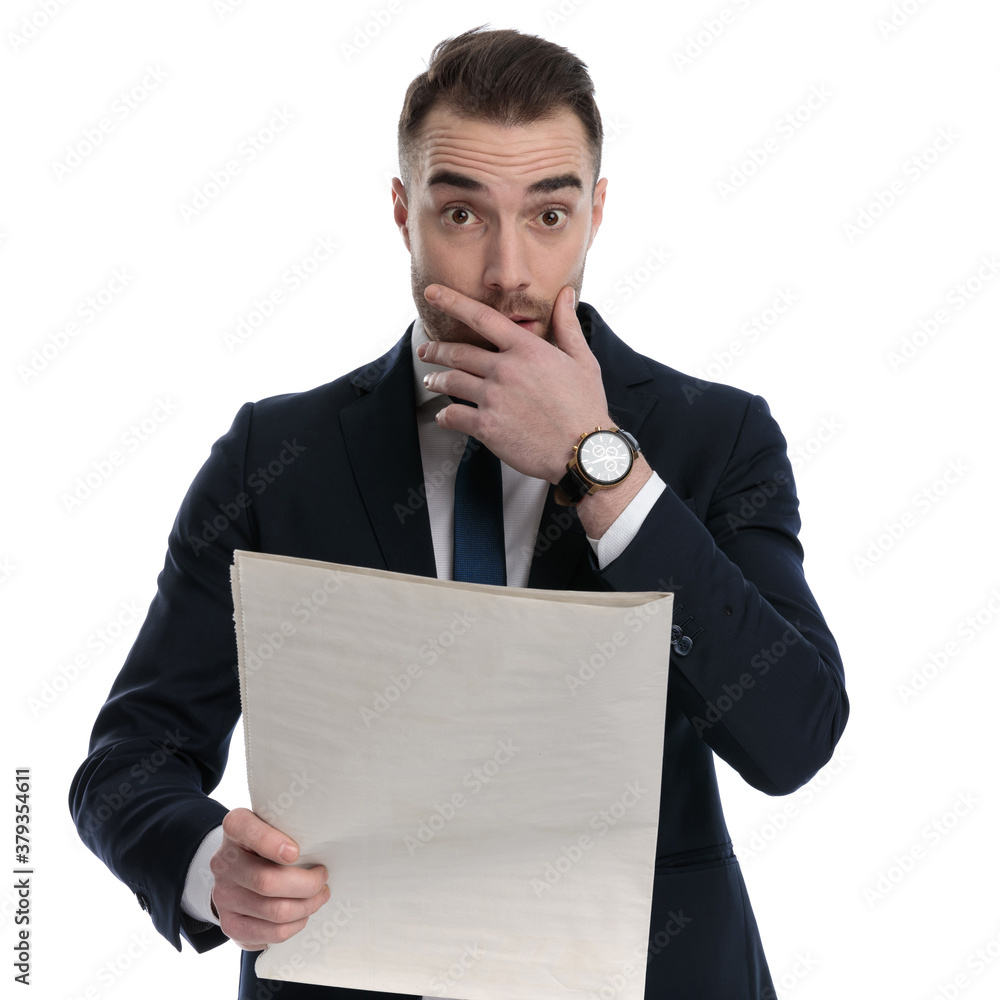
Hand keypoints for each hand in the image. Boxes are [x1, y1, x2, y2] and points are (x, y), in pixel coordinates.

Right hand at [209, 807, 329, 950]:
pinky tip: (302, 913)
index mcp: (235, 827)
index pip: (246, 830)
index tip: (295, 852)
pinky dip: (296, 925)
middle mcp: (223, 862)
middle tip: (323, 878)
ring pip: (275, 911)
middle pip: (267, 882)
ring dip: (307, 906)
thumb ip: (291, 828)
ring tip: (319, 895)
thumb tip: (322, 847)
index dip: (271, 843)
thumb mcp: (276, 824)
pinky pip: (272, 933)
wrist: (241, 868)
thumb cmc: (270, 842)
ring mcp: (223, 896)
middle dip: (307, 884)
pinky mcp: (230, 925)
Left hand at [417, 284, 612, 482]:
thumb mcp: (582, 360)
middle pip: (458, 352)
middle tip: (426, 351)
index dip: (453, 302)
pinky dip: (443, 416)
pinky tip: (443, 416)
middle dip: (435, 350)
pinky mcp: (487, 427)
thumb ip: (567, 325)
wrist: (584, 451)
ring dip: (435, 380)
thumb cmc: (585, 407)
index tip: (433, 294)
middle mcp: (506, 370)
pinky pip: (453, 416)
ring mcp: (494, 398)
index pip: (482, 318)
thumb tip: (565, 293)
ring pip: (450, 382)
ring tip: (430, 381)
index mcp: (527, 350)